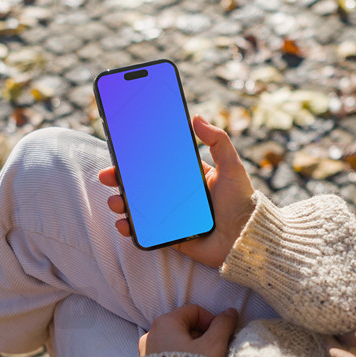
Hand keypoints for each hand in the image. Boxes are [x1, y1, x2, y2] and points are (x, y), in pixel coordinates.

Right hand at [98, 115, 254, 267]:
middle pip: (142, 184)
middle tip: (107, 176)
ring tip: (115, 201)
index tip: (121, 151)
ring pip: (140, 207)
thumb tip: (196, 116)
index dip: (138, 158)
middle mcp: (179, 195)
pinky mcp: (171, 236)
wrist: (248, 239)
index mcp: (190, 176)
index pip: (158, 163)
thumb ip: (217, 140)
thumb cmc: (243, 202)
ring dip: (122, 203)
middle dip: (121, 180)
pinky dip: (131, 228)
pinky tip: (123, 224)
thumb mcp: (231, 166)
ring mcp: (173, 216)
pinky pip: (146, 232)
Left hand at [138, 304, 238, 356]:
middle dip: (203, 336)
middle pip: (184, 327)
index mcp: (164, 323)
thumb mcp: (213, 346)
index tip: (221, 336)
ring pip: (177, 343)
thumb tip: (230, 312)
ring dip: (194, 349)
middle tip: (215, 352)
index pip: (194, 311)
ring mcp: (146, 352)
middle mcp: (150, 335)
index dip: (212, 321)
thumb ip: (223, 325)